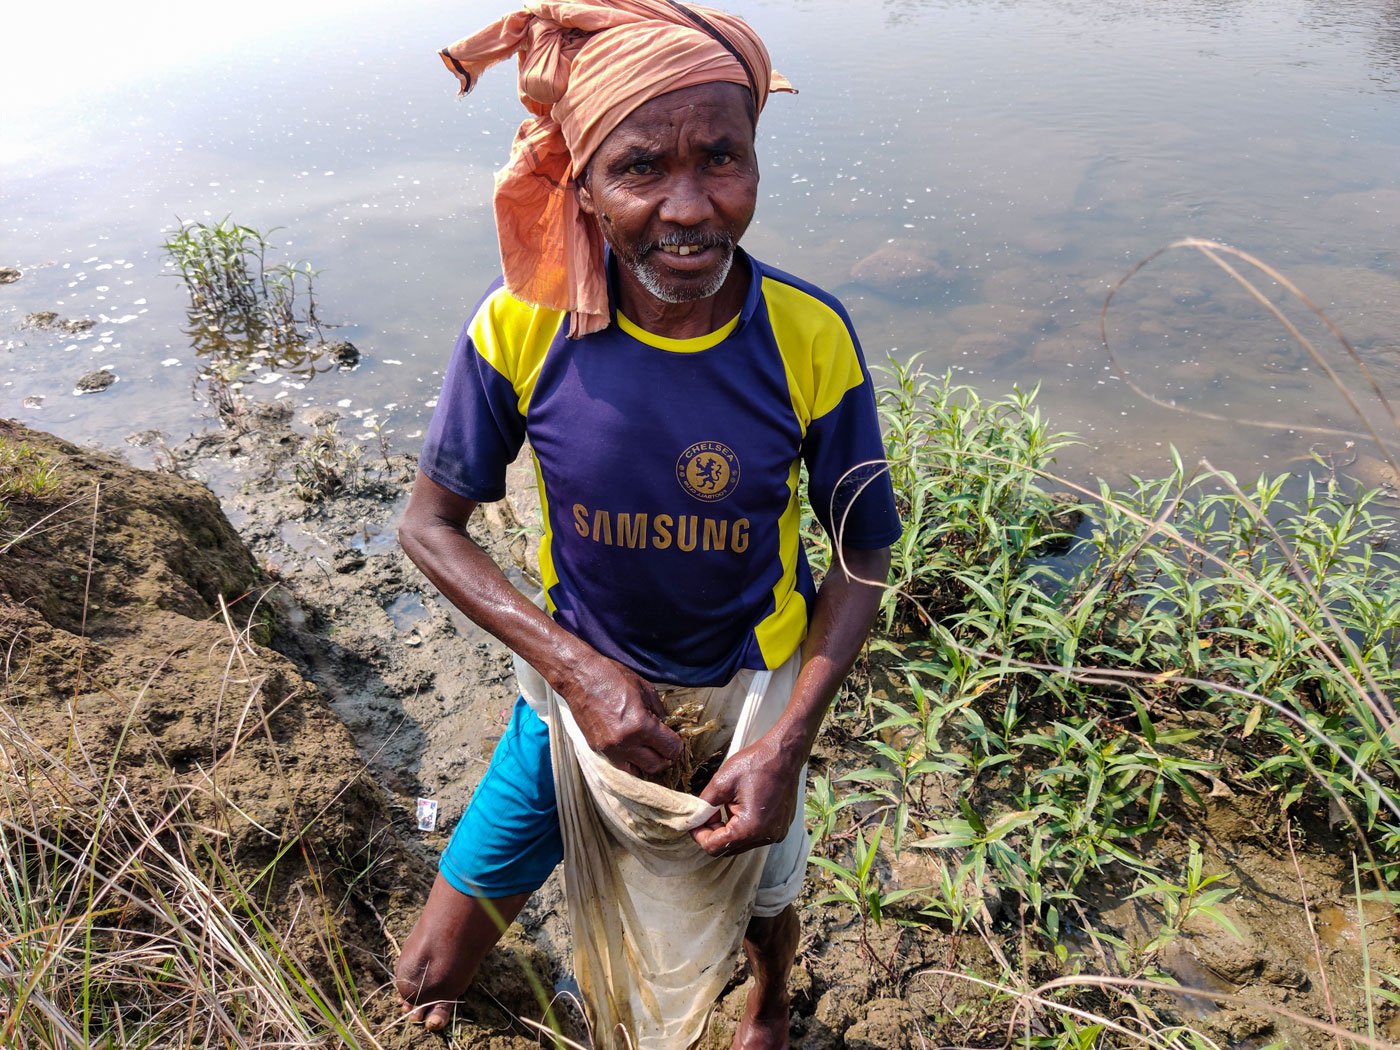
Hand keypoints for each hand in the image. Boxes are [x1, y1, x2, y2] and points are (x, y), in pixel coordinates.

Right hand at [556, 652, 682, 775]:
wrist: (580, 677)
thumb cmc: (613, 677)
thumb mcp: (645, 688)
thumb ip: (659, 710)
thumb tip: (667, 725)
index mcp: (641, 725)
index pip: (670, 748)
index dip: (677, 745)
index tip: (676, 740)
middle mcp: (626, 742)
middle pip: (656, 765)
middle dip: (666, 758)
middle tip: (667, 748)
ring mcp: (610, 749)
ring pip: (638, 771)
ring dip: (648, 763)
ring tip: (651, 752)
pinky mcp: (598, 750)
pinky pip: (621, 765)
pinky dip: (631, 762)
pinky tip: (635, 751)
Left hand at [690, 739, 801, 855]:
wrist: (784, 754)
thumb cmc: (755, 764)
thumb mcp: (722, 781)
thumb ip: (705, 805)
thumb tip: (696, 818)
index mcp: (750, 828)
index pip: (715, 847)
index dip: (699, 835)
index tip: (695, 820)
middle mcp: (766, 836)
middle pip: (729, 848)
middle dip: (714, 831)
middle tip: (710, 809)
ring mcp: (776, 833)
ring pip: (741, 842)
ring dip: (729, 828)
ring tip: (729, 803)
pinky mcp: (781, 827)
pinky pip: (755, 835)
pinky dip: (744, 825)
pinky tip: (743, 804)